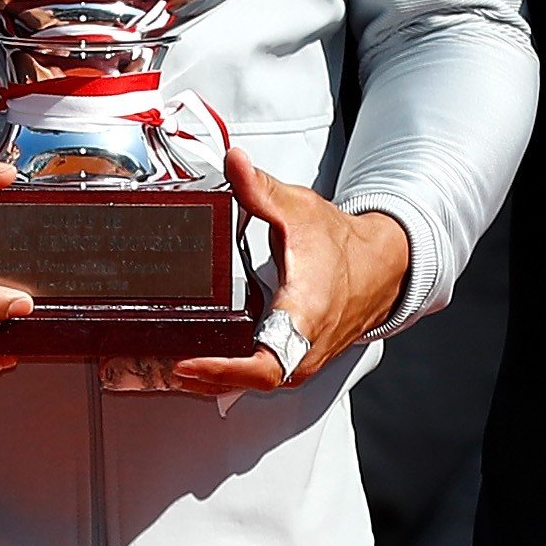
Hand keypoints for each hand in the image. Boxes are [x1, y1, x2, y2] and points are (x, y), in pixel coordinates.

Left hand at [169, 153, 414, 399]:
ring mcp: (303, 358)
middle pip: (251, 383)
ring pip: (255, 385)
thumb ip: (260, 189)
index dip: (224, 370)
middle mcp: (305, 346)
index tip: (188, 365)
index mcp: (304, 313)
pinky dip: (231, 376)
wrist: (381, 266)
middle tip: (164, 366)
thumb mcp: (299, 211)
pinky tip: (202, 367)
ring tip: (172, 370)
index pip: (265, 362)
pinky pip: (263, 377)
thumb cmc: (343, 245)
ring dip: (216, 381)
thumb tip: (234, 161)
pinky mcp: (299, 360)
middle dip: (207, 380)